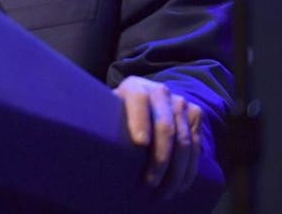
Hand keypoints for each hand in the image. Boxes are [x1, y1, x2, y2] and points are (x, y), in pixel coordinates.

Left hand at [113, 76, 203, 198]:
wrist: (148, 99)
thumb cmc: (119, 112)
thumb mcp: (108, 110)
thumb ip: (101, 120)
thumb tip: (86, 143)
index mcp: (134, 87)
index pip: (138, 100)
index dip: (139, 120)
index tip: (140, 143)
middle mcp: (160, 92)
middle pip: (165, 126)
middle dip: (159, 159)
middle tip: (148, 185)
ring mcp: (180, 103)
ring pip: (183, 141)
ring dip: (175, 172)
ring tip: (163, 194)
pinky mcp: (195, 115)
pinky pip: (196, 146)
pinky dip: (189, 170)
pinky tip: (180, 186)